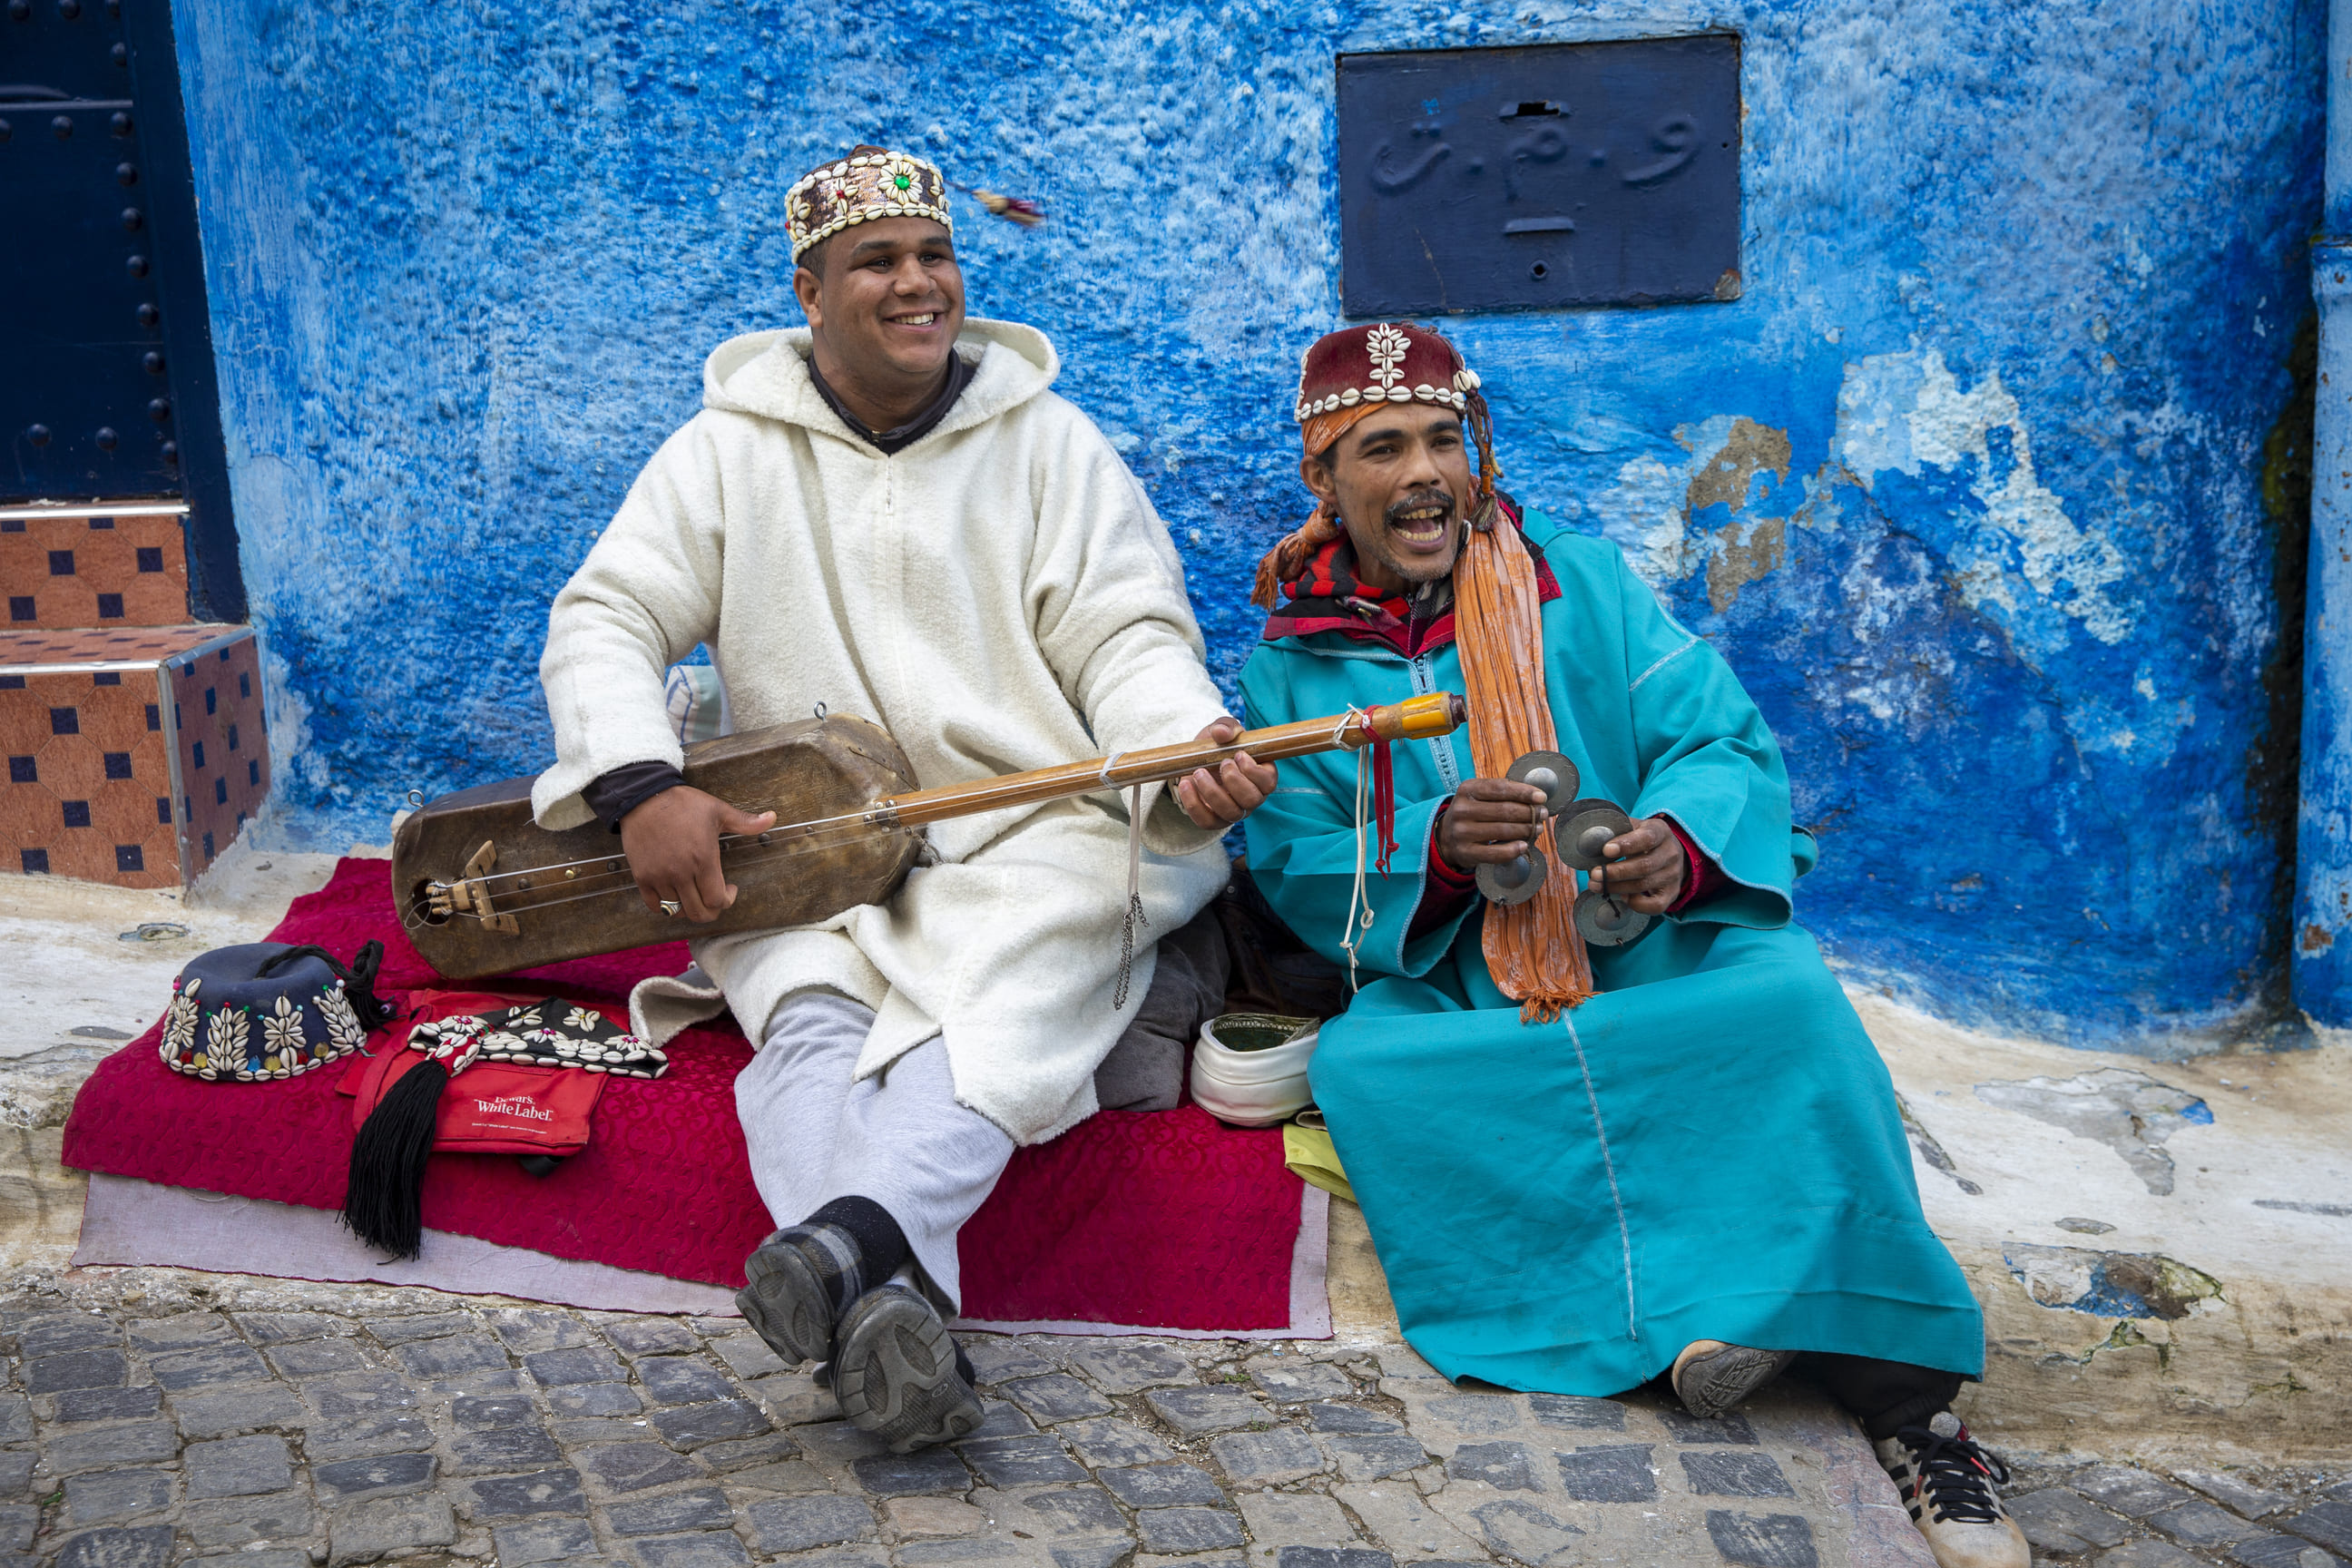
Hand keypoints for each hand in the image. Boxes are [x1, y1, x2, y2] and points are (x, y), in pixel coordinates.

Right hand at [618, 785, 777, 921]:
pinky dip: (667, 907)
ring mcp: (659, 876)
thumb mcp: (718, 810)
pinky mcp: (642, 876)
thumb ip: (746, 821)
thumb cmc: (682, 803)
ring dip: (690, 908)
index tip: (730, 889)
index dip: (727, 901)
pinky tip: (675, 895)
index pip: (717, 900)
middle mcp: (680, 872)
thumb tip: (772, 818)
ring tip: (695, 894)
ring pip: (677, 912)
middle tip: (715, 899)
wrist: (644, 796)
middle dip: (712, 911)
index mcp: (703, 859)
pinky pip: (656, 906)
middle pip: (699, 913)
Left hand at [1174, 716, 1277, 828]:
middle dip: (1234, 780)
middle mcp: (1251, 798)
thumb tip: (1222, 733)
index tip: (1238, 754)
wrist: (1196, 761)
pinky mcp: (1213, 820)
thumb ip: (1226, 726)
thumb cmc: (1217, 747)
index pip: (1269, 782)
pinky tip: (1186, 784)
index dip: (1254, 771)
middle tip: (1221, 763)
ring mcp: (1234, 811)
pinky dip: (1194, 804)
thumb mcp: (1222, 730)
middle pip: (1252, 800)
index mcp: (1261, 777)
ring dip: (1212, 792)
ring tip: (1198, 772)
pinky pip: (1207, 822)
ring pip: (1231, 813)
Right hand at [1437, 777, 1549, 869]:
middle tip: (1543, 814)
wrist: (1447, 837)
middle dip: (1529, 812)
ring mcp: (1462, 833)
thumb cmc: (1473, 812)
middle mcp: (1462, 810)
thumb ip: (1502, 792)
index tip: (1541, 797)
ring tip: (1537, 828)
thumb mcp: (1479, 796)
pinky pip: (1495, 853)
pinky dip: (1513, 850)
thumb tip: (1536, 797)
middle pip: (1504, 810)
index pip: (1499, 788)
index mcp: (1467, 790)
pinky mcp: (1466, 853)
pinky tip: (1524, 846)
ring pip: (1503, 831)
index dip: (1523, 792)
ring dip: (1526, 830)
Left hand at [1590, 816, 1686, 913]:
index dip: (1626, 845)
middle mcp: (1671, 853)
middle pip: (1644, 866)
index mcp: (1661, 831)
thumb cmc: (1642, 840)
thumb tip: (1592, 842)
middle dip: (1616, 872)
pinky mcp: (1672, 892)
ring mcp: (1673, 874)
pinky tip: (1623, 897)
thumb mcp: (1633, 828)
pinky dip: (1637, 904)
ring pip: (1645, 885)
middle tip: (1595, 874)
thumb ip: (1616, 831)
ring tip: (1596, 886)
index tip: (1606, 850)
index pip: (1646, 838)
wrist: (1668, 852)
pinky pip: (1656, 905)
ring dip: (1617, 888)